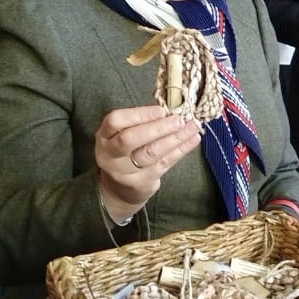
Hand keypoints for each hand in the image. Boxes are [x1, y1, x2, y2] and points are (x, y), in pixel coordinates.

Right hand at [95, 105, 201, 221]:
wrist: (119, 190)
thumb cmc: (126, 153)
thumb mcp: (123, 135)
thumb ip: (141, 122)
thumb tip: (171, 108)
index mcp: (105, 136)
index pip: (115, 121)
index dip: (139, 114)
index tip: (161, 110)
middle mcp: (110, 154)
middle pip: (131, 139)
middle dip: (158, 128)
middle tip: (178, 119)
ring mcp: (125, 171)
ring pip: (151, 152)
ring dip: (175, 138)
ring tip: (192, 127)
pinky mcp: (143, 181)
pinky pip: (165, 162)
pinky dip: (181, 149)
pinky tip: (193, 139)